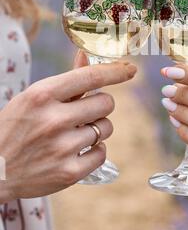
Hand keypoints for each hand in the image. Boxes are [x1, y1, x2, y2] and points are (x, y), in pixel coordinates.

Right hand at [0, 58, 135, 201]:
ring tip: (76, 133)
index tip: (130, 70)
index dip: (115, 72)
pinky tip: (78, 150)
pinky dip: (95, 150)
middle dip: (101, 105)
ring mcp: (61, 148)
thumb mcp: (33, 97)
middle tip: (86, 111)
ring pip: (105, 127)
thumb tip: (86, 57)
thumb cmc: (14, 127)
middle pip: (106, 103)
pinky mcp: (68, 172)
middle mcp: (53, 120)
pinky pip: (102, 153)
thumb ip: (65, 80)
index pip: (90, 76)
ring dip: (97, 128)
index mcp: (42, 95)